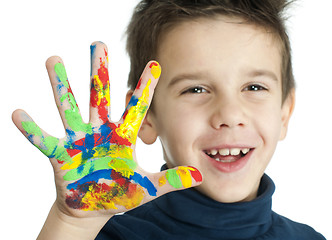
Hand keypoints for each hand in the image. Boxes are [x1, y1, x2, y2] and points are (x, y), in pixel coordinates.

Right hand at [12, 42, 201, 216]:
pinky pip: (44, 140)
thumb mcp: (148, 187)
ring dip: (61, 87)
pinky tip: (18, 114)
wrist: (95, 208)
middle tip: (98, 44)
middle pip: (100, 97)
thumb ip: (171, 181)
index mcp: (123, 137)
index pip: (136, 108)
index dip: (145, 88)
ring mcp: (79, 141)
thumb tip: (199, 176)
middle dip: (99, 72)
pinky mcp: (60, 156)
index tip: (154, 64)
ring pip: (70, 108)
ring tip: (53, 60)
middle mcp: (100, 132)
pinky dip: (31, 130)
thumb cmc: (121, 193)